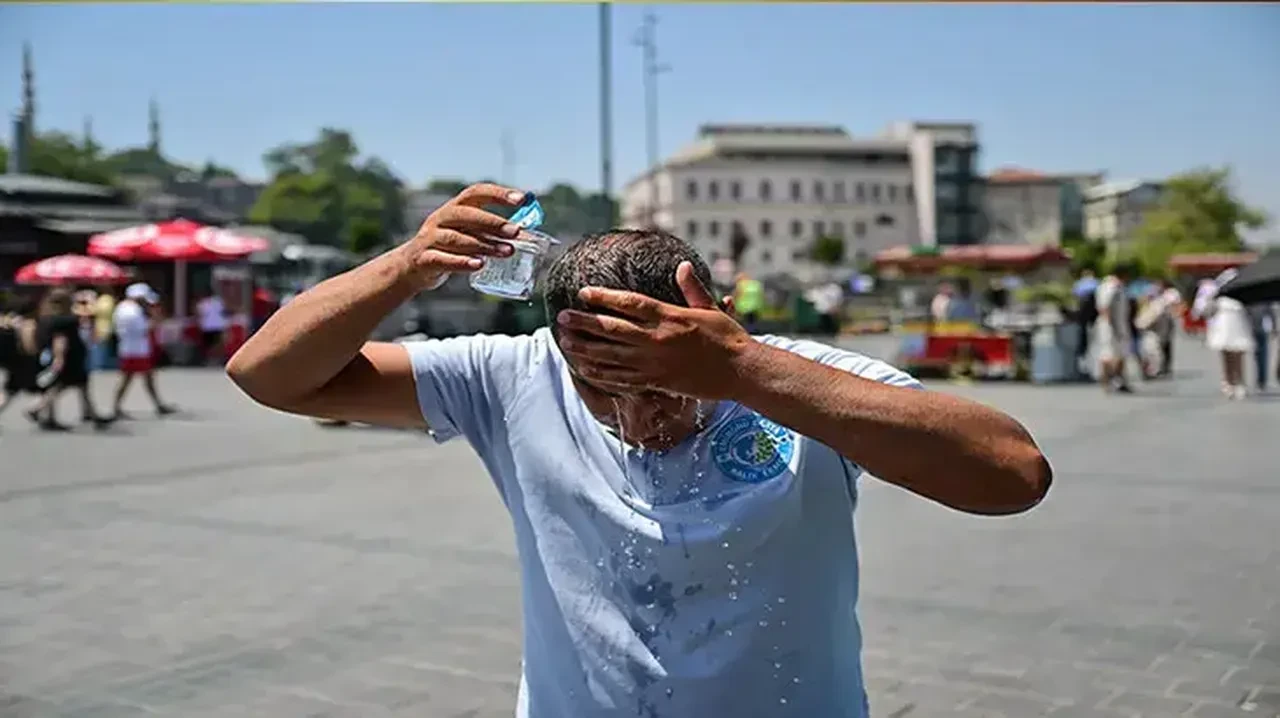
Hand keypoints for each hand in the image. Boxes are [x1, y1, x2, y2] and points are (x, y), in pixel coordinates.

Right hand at [400, 183, 527, 290]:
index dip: (498, 194)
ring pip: (457, 239)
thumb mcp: (467, 234)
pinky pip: (443, 260)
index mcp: (454, 208)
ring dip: (484, 245)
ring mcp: (430, 238)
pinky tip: (479, 265)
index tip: (522, 198)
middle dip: (493, 222)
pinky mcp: (424, 259)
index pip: (476, 193)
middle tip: (516, 232)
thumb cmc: (447, 248)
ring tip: (507, 251)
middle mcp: (441, 219)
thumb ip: (491, 233)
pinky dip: (461, 263)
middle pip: (467, 214)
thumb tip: (527, 235)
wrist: (411, 267)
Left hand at [555, 262, 755, 399]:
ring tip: (565, 342)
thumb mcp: (711, 308)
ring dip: (585, 349)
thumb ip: (692, 289)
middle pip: (612, 329)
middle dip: (584, 323)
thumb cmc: (728, 338)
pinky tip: (585, 368)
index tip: (583, 293)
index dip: (604, 298)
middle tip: (562, 318)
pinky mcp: (657, 382)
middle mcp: (658, 340)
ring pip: (612, 356)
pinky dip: (602, 373)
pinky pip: (623, 378)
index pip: (630, 304)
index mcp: (670, 317)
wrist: (741, 372)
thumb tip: (682, 267)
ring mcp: (655, 363)